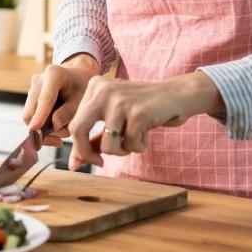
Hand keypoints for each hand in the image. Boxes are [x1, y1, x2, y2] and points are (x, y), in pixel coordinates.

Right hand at [21, 54, 99, 146]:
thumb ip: (70, 113)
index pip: (45, 98)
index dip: (40, 115)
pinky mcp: (31, 98)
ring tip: (62, 131)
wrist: (79, 77)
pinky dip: (42, 125)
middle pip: (31, 111)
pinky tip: (57, 126)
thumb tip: (54, 126)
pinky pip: (32, 117)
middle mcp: (38, 80)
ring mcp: (32, 89)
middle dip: (41, 129)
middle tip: (59, 142)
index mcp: (54, 74)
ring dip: (43, 129)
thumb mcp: (83, 100)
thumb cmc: (83, 87)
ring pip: (30, 116)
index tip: (35, 128)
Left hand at [66, 71, 222, 170]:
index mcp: (94, 87)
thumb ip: (93, 137)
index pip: (74, 124)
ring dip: (122, 151)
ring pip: (107, 145)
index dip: (79, 148)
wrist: (177, 94)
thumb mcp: (114, 118)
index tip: (90, 160)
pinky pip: (130, 145)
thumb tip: (74, 164)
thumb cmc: (143, 109)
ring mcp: (120, 100)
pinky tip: (147, 134)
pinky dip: (139, 146)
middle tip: (100, 162)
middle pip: (78, 130)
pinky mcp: (138, 113)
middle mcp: (103, 90)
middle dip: (87, 153)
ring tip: (133, 140)